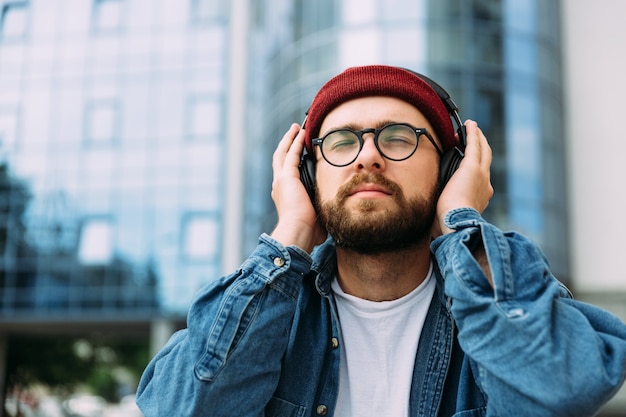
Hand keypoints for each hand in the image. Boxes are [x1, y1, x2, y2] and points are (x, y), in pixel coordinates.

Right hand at [270, 123, 326, 251]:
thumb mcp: (316, 217)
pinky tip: (301, 133)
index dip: (291, 160)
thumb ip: (321, 210)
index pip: (287, 172)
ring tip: (296, 128)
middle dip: (287, 145)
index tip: (299, 151)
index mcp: (285, 195)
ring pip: (282, 154)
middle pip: (280, 159)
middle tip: (294, 133)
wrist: (299, 232)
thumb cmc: (308, 231)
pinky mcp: (286, 177)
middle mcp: (279, 186)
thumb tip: (334, 213)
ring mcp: (281, 181)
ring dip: (289, 140)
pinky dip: (295, 143)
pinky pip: (290, 155)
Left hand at [434, 120, 493, 235]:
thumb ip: (444, 215)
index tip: (467, 162)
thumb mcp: (447, 218)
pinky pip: (474, 145)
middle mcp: (485, 185)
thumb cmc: (449, 226)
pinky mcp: (473, 167)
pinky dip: (473, 134)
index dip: (475, 167)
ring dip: (478, 138)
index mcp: (480, 197)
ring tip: (472, 128)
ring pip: (483, 151)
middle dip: (481, 148)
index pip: (480, 179)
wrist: (456, 224)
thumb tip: (431, 228)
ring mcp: (481, 175)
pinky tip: (469, 125)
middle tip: (474, 138)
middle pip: (486, 161)